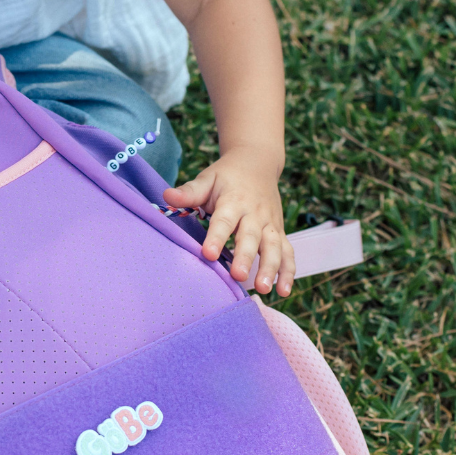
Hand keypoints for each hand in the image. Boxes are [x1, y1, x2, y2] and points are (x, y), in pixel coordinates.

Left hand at [163, 148, 294, 296]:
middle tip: (238, 276)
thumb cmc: (226, 176)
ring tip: (264, 289)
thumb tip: (166, 196)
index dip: (216, 237)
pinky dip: (289, 272)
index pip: (224, 221)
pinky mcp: (279, 232)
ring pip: (274, 247)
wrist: (258, 163)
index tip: (208, 254)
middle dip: (246, 257)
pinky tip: (284, 291)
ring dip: (271, 268)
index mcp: (234, 201)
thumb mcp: (207, 179)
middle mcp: (255, 214)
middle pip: (251, 238)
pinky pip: (288, 253)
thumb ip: (190, 191)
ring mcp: (270, 224)